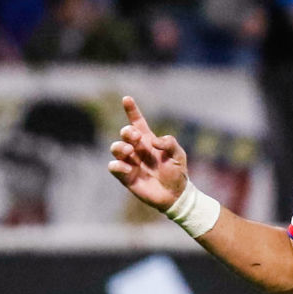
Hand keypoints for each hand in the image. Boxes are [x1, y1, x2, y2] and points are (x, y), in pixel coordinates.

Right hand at [107, 95, 188, 211]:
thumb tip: (153, 141)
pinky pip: (114, 166)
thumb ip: (169, 143)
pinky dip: (117, 165)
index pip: (137, 122)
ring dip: (120, 147)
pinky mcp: (126, 176)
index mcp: (149, 141)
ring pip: (115, 148)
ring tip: (130, 152)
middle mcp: (137, 149)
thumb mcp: (179, 154)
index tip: (127, 99)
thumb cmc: (177, 172)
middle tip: (136, 138)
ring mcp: (130, 162)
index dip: (131, 110)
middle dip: (127, 132)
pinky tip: (128, 167)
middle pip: (125, 133)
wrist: (175, 195)